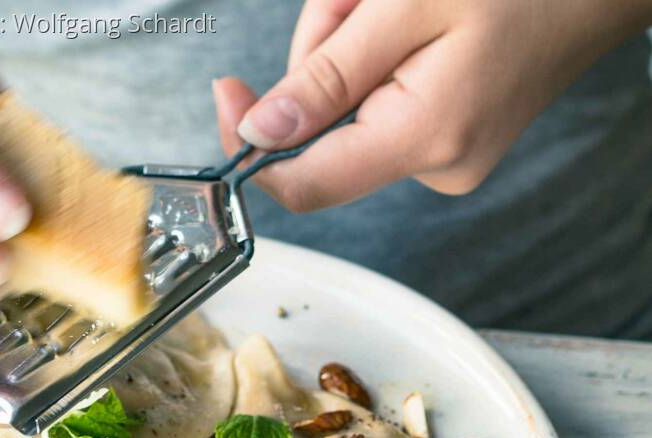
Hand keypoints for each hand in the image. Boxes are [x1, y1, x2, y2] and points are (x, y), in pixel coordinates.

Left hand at [213, 0, 651, 211]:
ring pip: (348, 110)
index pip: (304, 184)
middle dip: (320, 57)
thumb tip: (255, 133)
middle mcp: (435, 165)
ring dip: (349, 47)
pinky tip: (413, 23)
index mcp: (424, 139)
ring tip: (393, 2)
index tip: (226, 92)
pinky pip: (379, 104)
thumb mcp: (407, 5)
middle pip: (322, 132)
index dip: (249, 146)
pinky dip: (377, 58)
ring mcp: (444, 157)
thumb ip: (325, 77)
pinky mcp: (448, 138)